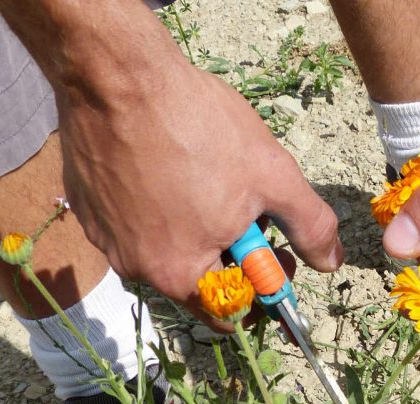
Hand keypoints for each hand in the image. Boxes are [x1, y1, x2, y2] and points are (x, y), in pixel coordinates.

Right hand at [56, 56, 342, 331]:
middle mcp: (136, 269)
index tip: (277, 253)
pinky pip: (131, 221)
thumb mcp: (273, 177)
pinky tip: (167, 164)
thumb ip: (310, 227)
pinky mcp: (87, 206)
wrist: (115, 73)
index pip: (231, 313)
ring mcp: (105, 238)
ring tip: (205, 175)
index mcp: (181, 275)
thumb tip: (332, 263)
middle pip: (198, 280)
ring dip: (194, 226)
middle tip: (244, 205)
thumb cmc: (196, 126)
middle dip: (229, 252)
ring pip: (165, 248)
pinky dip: (155, 205)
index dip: (263, 289)